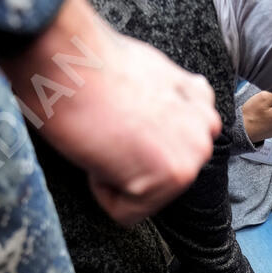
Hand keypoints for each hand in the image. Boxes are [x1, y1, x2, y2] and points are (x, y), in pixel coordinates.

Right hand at [2, 0, 221, 224]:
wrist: (67, 60)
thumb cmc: (90, 62)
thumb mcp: (148, 71)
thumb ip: (171, 98)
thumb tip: (180, 101)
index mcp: (200, 105)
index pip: (171, 152)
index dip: (133, 143)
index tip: (116, 120)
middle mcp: (204, 132)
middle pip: (159, 179)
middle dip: (129, 163)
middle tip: (107, 128)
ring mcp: (192, 156)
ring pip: (145, 198)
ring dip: (115, 175)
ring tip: (105, 134)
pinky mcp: (172, 176)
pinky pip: (126, 212)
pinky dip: (101, 189)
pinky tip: (100, 149)